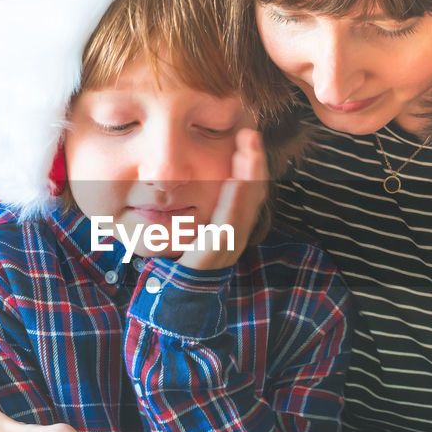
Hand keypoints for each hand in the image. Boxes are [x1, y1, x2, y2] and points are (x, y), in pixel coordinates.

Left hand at [178, 129, 266, 270]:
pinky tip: (236, 180)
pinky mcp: (216, 253)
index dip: (252, 163)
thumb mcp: (194, 226)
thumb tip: (204, 174)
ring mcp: (230, 244)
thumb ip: (203, 206)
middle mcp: (238, 233)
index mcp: (234, 225)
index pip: (250, 190)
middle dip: (255, 163)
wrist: (176, 297)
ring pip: (246, 205)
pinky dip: (236, 200)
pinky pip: (230, 223)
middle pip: (254, 193)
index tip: (247, 136)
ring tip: (247, 149)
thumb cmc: (183, 258)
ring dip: (249, 174)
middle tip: (250, 134)